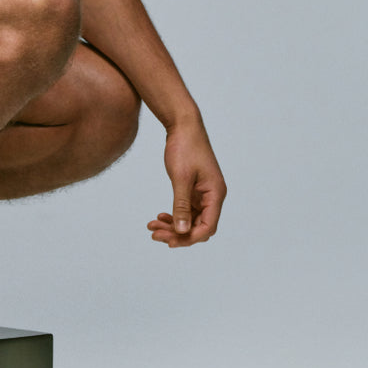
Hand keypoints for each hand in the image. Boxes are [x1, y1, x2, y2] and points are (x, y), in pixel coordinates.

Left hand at [148, 118, 226, 247]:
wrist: (183, 126)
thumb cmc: (184, 148)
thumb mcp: (180, 178)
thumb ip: (180, 205)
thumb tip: (182, 231)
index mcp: (215, 194)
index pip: (208, 227)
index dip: (190, 238)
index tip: (169, 242)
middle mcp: (212, 197)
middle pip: (199, 226)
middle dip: (178, 234)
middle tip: (154, 235)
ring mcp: (203, 194)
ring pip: (190, 220)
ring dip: (173, 226)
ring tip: (152, 226)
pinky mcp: (193, 190)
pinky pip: (185, 210)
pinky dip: (173, 215)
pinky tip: (159, 216)